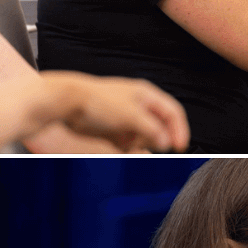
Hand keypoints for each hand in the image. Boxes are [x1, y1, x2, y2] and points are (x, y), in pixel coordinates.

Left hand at [54, 73, 190, 152]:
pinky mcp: (115, 130)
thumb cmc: (99, 101)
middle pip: (160, 127)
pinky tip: (128, 153)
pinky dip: (131, 150)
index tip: (179, 147)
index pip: (173, 112)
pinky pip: (130, 144)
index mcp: (146, 95)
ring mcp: (126, 118)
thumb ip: (151, 129)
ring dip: (143, 146)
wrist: (69, 103)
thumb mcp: (130, 115)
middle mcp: (138, 106)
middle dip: (158, 139)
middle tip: (151, 148)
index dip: (179, 129)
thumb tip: (166, 142)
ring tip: (133, 150)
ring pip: (145, 138)